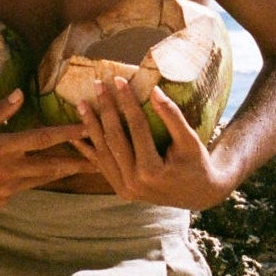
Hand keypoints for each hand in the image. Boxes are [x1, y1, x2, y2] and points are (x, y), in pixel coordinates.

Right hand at [0, 90, 87, 215]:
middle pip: (53, 165)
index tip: (89, 126)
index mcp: (0, 149)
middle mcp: (9, 171)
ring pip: (44, 178)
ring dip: (65, 170)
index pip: (42, 139)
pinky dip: (39, 177)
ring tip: (88, 165)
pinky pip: (27, 186)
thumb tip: (20, 94)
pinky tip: (47, 172)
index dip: (68, 133)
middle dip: (81, 160)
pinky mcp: (3, 200)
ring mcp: (7, 189)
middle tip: (106, 156)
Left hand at [72, 76, 234, 209]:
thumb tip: (154, 90)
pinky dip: (88, 150)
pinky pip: (102, 166)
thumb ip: (171, 116)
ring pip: (103, 152)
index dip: (127, 102)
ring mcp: (125, 189)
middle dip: (105, 109)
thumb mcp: (189, 140)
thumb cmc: (197, 164)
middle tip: (98, 85)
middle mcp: (134, 182)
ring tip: (82, 104)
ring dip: (91, 127)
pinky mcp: (120, 190)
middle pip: (115, 138)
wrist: (199, 195)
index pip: (136, 128)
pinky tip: (76, 134)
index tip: (119, 80)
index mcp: (152, 171)